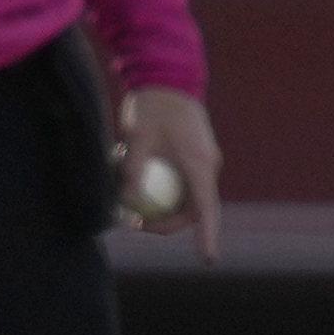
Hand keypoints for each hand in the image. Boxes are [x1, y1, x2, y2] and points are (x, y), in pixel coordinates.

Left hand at [118, 84, 224, 263]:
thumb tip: (125, 204)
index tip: (207, 259)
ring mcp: (202, 159)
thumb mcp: (136, 139)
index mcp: (200, 164)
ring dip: (163, 206)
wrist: (168, 75)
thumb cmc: (152, 105)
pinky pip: (182, 181)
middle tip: (134, 224)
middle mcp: (207, 165)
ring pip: (187, 195)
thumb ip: (132, 172)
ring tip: (129, 206)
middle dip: (167, 223)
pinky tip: (136, 181)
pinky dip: (163, 188)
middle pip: (195, 208)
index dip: (208, 236)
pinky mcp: (194, 153)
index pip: (207, 209)